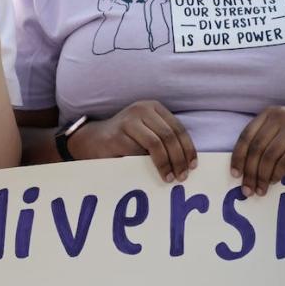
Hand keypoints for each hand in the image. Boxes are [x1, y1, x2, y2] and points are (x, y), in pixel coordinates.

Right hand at [70, 100, 196, 182]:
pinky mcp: (117, 136)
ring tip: (169, 178)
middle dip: (179, 158)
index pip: (178, 128)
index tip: (192, 166)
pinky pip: (138, 152)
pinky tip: (153, 174)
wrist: (92, 140)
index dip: (188, 149)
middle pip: (169, 136)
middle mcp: (141, 110)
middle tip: (182, 176)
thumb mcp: (147, 132)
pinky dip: (149, 165)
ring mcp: (128, 121)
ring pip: (157, 143)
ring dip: (166, 164)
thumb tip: (188, 161)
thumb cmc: (125, 139)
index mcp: (153, 107)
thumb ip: (164, 139)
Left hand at [230, 106, 284, 196]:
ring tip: (260, 190)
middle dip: (250, 172)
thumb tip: (243, 169)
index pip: (246, 136)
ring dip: (262, 176)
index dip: (238, 157)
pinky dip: (277, 174)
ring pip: (270, 156)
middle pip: (256, 148)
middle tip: (246, 190)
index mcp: (269, 114)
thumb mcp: (281, 132)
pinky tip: (274, 182)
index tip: (235, 175)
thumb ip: (263, 142)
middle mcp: (280, 117)